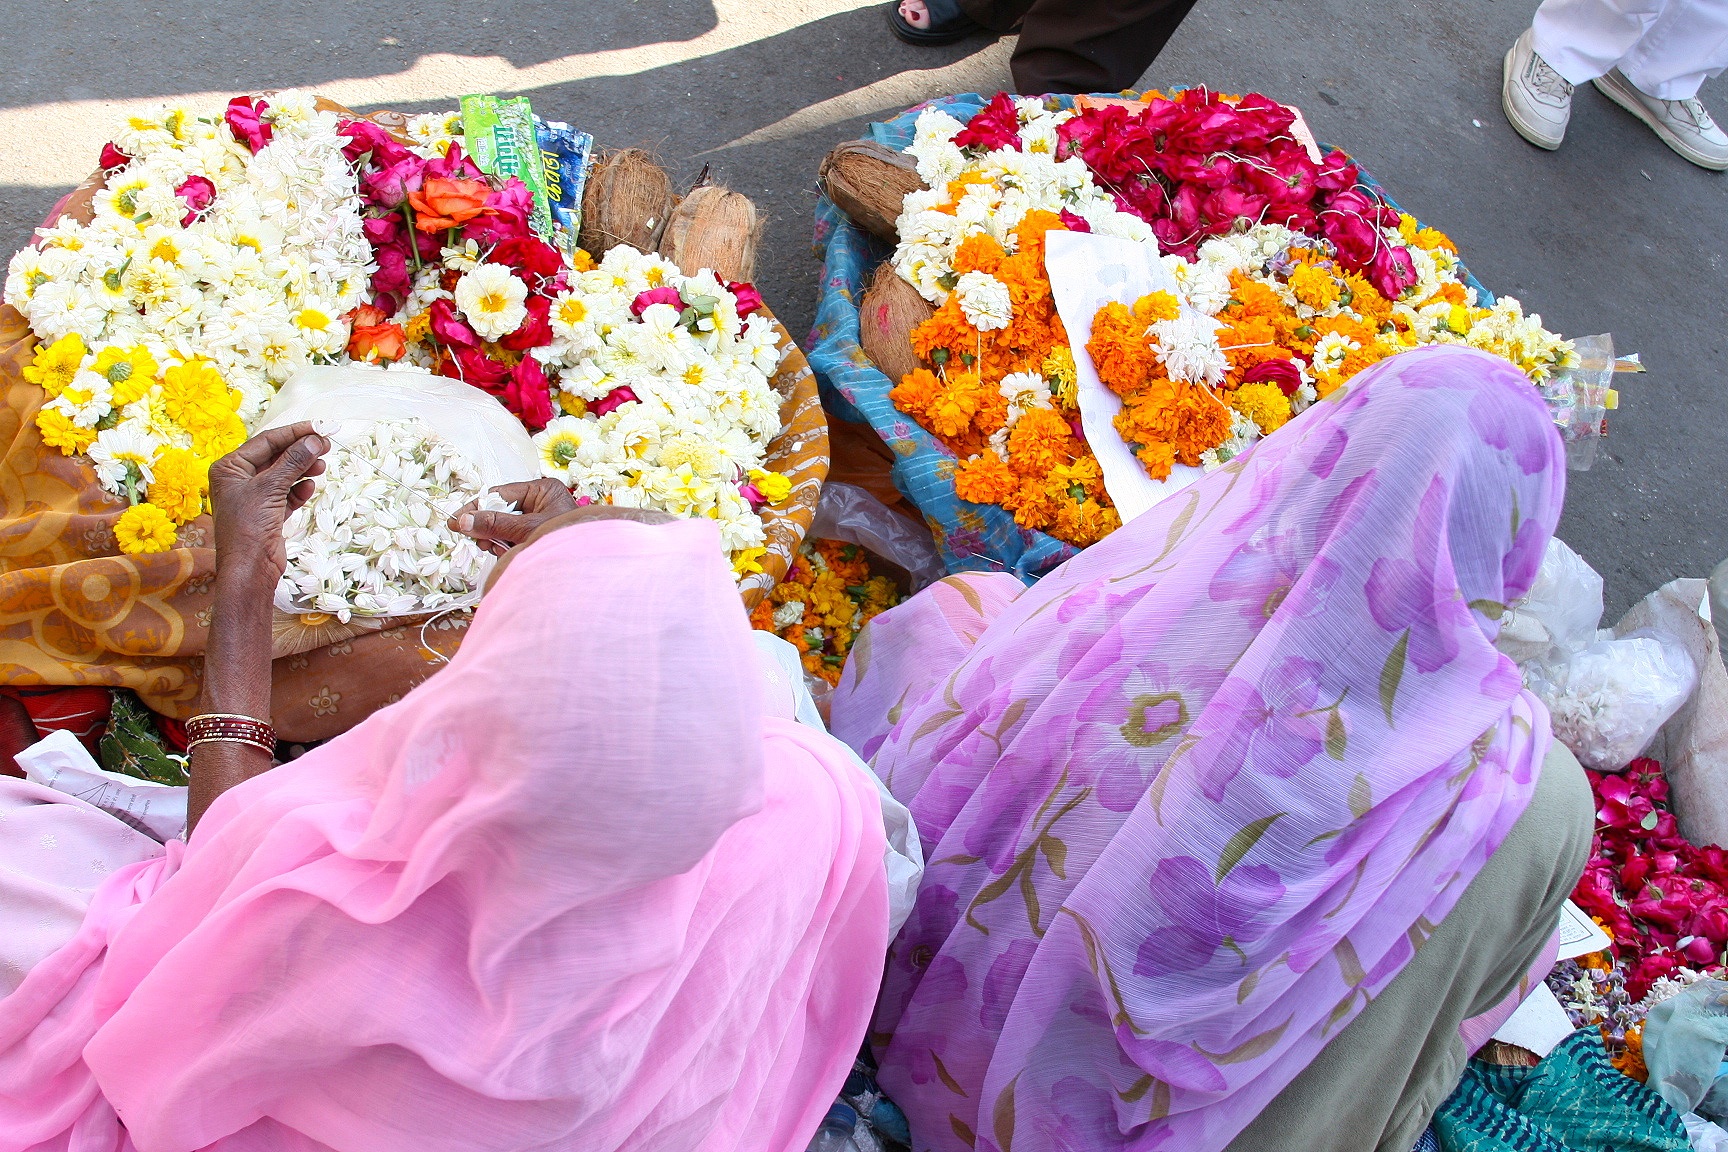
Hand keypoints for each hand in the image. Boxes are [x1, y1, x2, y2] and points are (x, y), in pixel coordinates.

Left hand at [208, 422, 328, 580]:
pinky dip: (299, 489)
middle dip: (300, 451)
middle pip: (276, 456)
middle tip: (326, 445)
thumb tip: (314, 440)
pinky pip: (286, 493)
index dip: (294, 433)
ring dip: (303, 469)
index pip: (265, 441)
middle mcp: (239, 479)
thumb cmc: (248, 528)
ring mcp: (253, 497)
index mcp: (229, 468)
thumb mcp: (270, 489)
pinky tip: (309, 487)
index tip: (319, 428)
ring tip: (321, 465)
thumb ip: (293, 462)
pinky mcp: (267, 513)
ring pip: (283, 474)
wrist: (249, 570)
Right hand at [449, 479, 578, 555]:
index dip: (477, 508)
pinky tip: (508, 553)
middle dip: (488, 527)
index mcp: (543, 490)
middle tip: (479, 541)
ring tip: (498, 549)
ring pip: (504, 527)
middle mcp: (541, 502)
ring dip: (496, 540)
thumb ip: (495, 524)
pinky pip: (512, 539)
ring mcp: (539, 521)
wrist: (589, 569)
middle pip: (500, 511)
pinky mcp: (537, 538)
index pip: (500, 494)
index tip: (457, 520)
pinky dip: (506, 547)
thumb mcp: (527, 530)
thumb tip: (463, 521)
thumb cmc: (566, 542)